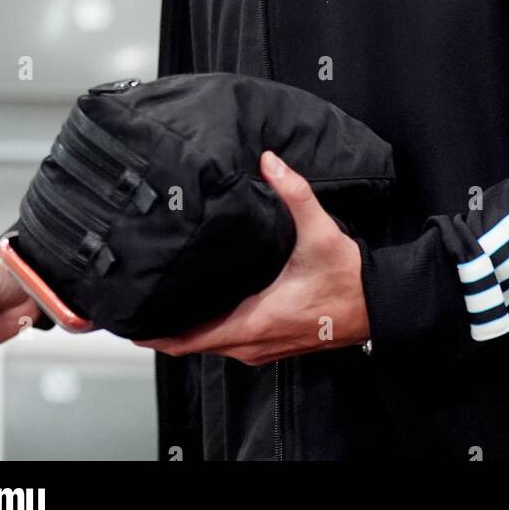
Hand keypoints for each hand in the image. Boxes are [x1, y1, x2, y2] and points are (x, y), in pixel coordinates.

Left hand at [132, 150, 370, 363]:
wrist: (377, 305)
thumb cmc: (348, 277)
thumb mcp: (320, 231)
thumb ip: (293, 193)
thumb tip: (269, 161)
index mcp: (257, 319)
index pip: (193, 339)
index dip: (158, 334)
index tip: (130, 322)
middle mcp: (254, 342)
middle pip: (194, 346)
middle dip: (163, 331)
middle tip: (136, 306)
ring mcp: (263, 348)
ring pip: (211, 347)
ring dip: (185, 333)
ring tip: (160, 306)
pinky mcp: (272, 346)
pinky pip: (228, 345)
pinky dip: (208, 333)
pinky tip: (200, 311)